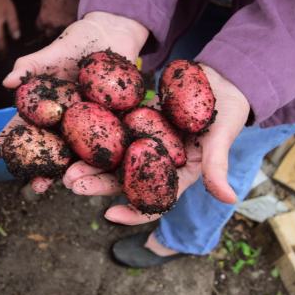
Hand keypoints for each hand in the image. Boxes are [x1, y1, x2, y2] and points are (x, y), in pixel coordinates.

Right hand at [0, 11, 148, 192]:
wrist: (114, 34)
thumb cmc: (79, 41)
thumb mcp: (54, 51)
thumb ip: (32, 66)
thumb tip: (5, 82)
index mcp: (46, 106)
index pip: (24, 125)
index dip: (10, 139)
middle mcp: (65, 121)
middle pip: (51, 148)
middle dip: (42, 168)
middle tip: (34, 185)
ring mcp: (89, 124)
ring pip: (79, 151)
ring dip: (74, 170)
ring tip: (68, 186)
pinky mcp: (114, 123)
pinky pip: (110, 141)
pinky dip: (106, 156)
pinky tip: (103, 172)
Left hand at [36, 0, 79, 36]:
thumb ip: (43, 9)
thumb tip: (43, 12)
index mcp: (43, 19)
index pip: (39, 28)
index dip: (41, 25)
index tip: (43, 23)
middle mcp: (53, 25)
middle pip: (49, 34)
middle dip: (49, 29)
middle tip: (52, 24)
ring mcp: (64, 26)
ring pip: (60, 32)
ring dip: (60, 28)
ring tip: (62, 21)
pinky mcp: (74, 23)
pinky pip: (69, 28)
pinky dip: (69, 25)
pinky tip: (70, 19)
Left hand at [67, 64, 250, 224]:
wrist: (221, 78)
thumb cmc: (229, 109)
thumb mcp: (223, 135)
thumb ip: (218, 164)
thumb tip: (229, 198)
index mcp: (178, 175)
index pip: (154, 201)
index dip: (132, 212)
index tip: (108, 216)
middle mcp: (156, 163)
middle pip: (124, 180)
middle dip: (97, 184)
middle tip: (72, 183)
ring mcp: (143, 143)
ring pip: (112, 158)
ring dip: (89, 162)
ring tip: (65, 165)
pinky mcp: (134, 122)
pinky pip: (112, 130)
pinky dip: (94, 134)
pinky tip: (72, 134)